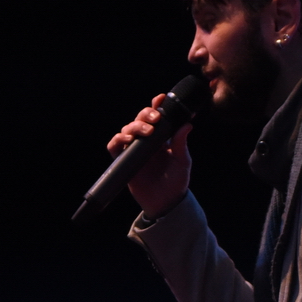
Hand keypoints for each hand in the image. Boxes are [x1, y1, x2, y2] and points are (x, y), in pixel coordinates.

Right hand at [108, 95, 192, 215]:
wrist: (165, 202)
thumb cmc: (176, 181)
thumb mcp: (182, 162)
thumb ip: (181, 143)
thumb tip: (187, 124)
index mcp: (162, 137)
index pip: (158, 115)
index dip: (157, 105)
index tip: (161, 98)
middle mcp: (147, 140)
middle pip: (141, 118)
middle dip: (146, 114)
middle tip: (155, 119)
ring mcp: (134, 149)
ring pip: (128, 129)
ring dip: (135, 126)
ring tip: (145, 132)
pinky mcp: (123, 160)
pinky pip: (114, 146)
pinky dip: (117, 140)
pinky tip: (126, 140)